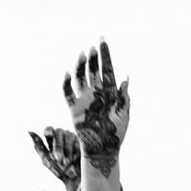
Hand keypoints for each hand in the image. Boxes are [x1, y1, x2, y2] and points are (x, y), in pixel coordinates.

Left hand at [29, 125, 81, 188]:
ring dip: (67, 150)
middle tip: (58, 159)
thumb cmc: (60, 170)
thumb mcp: (47, 160)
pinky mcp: (82, 143)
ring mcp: (73, 138)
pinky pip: (78, 142)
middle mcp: (62, 136)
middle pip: (58, 132)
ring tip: (67, 163)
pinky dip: (75, 151)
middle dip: (58, 146)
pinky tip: (75, 159)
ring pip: (68, 136)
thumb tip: (31, 134)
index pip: (49, 130)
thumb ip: (39, 148)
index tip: (49, 134)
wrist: (74, 180)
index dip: (48, 130)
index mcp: (52, 140)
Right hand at [64, 42, 130, 177]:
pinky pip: (67, 93)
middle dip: (93, 58)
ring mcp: (84, 99)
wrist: (103, 149)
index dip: (105, 55)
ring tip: (83, 54)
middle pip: (93, 70)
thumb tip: (125, 79)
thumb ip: (124, 97)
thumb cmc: (116, 134)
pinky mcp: (74, 108)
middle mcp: (96, 93)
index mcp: (110, 92)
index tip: (102, 40)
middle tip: (93, 47)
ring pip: (80, 77)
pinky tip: (67, 73)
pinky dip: (66, 83)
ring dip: (81, 66)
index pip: (107, 69)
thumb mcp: (124, 115)